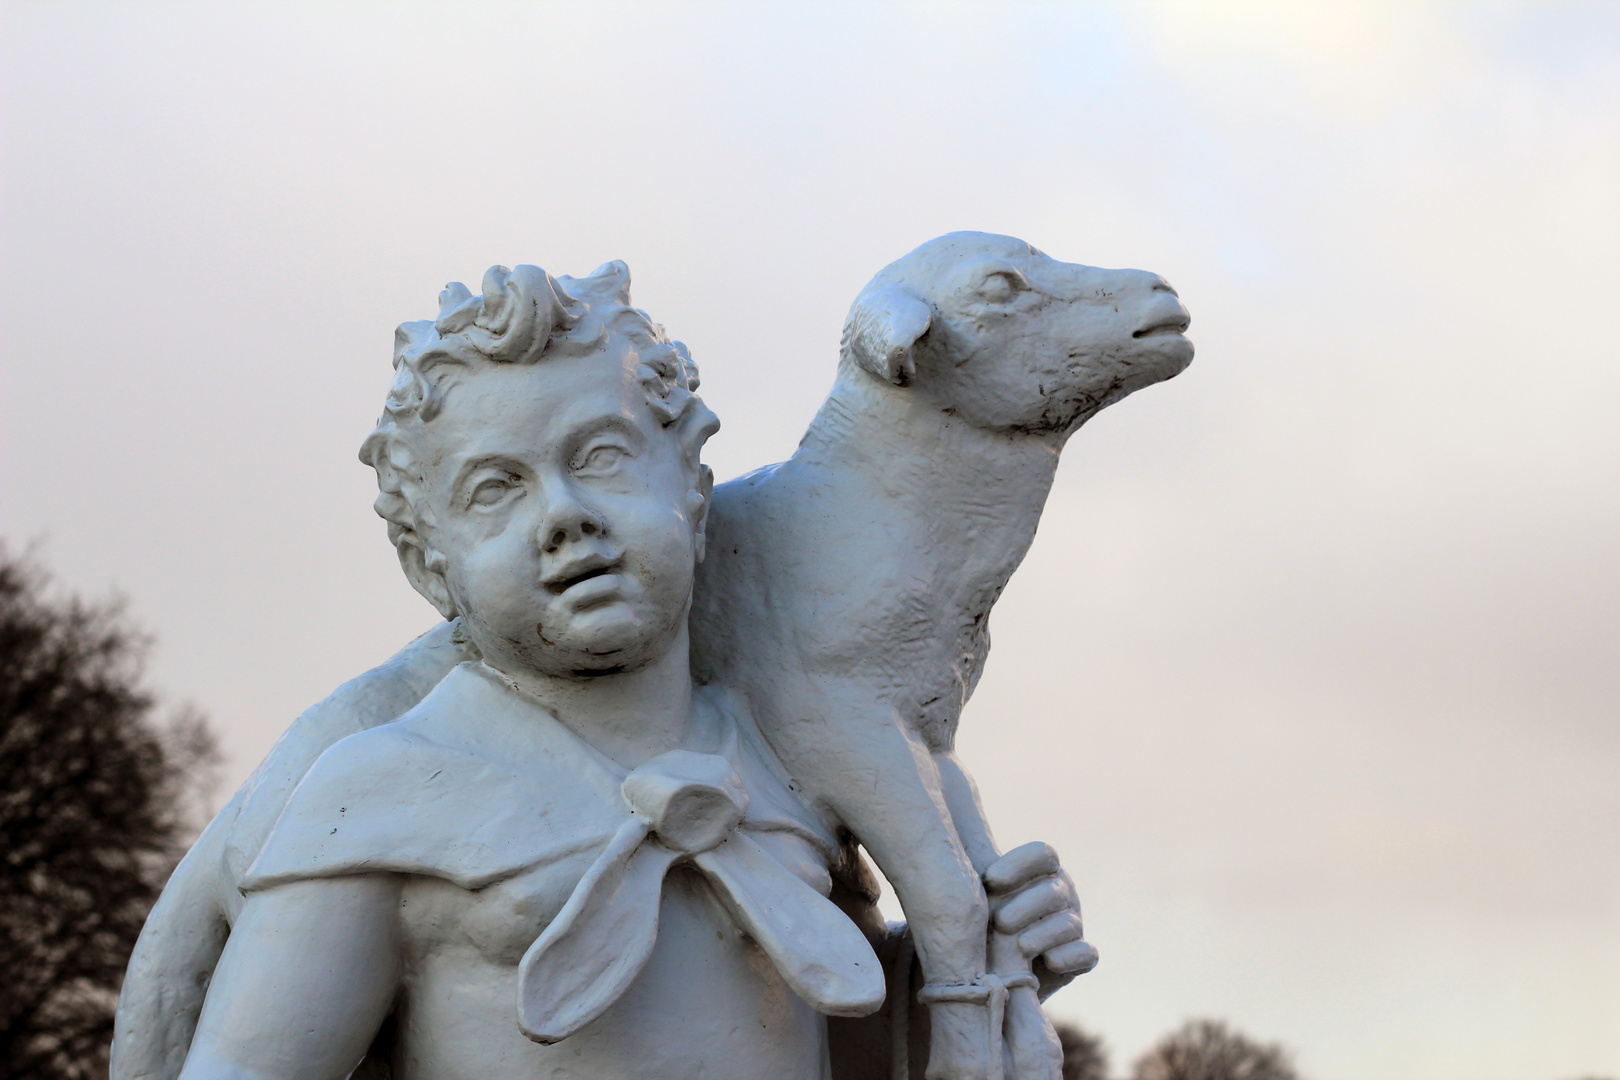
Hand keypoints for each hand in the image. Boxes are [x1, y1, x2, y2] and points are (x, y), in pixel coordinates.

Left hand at [983, 841, 1097, 997]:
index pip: (1043, 854)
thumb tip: (952, 851)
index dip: (1020, 864)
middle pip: (1055, 890)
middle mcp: (1060, 895)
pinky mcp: (1078, 960)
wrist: (990, 978)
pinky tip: (1050, 961)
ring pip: (1069, 923)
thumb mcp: (974, 902)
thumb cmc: (978, 928)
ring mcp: (1072, 926)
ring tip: (1020, 946)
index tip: (991, 881)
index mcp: (1039, 873)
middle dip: (1026, 905)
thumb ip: (971, 879)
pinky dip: (1070, 957)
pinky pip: (1087, 954)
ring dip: (1044, 933)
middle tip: (1000, 923)